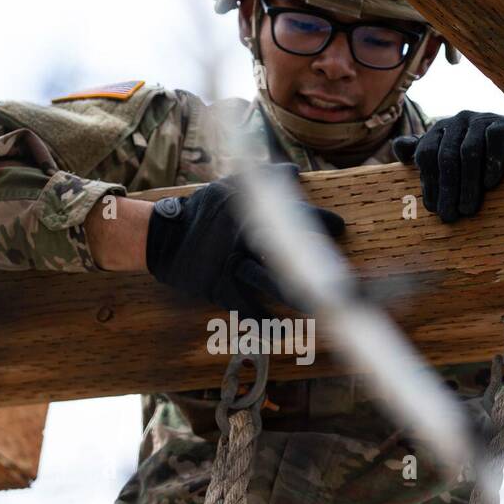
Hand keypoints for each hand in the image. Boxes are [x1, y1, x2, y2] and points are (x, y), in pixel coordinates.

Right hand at [145, 166, 345, 317]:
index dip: (318, 219)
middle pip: (284, 247)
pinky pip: (243, 306)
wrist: (163, 236)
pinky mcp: (218, 286)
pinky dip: (260, 321)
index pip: (291, 212)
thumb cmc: (200, 210)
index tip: (341, 227)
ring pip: (266, 279)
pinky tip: (278, 333)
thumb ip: (265, 179)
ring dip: (292, 294)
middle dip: (314, 259)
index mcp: (249, 210)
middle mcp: (243, 236)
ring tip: (319, 307)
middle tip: (341, 273)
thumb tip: (295, 170)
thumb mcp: (229, 187)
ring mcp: (230, 262)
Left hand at [393, 111, 503, 222]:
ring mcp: (482, 119)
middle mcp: (458, 121)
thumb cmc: (480, 159)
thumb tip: (397, 147)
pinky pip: (494, 140)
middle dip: (447, 189)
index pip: (426, 155)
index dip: (428, 183)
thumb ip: (422, 153)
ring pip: (469, 152)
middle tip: (450, 216)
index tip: (433, 210)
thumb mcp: (449, 157)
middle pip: (446, 156)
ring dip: (468, 184)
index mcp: (440, 130)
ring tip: (468, 209)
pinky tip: (491, 184)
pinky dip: (492, 162)